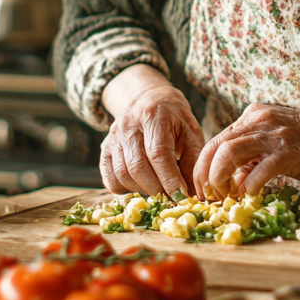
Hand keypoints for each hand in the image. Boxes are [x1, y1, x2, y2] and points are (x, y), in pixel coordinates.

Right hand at [99, 65, 203, 195]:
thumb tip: (194, 194)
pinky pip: (110, 178)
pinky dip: (125, 189)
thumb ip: (193, 162)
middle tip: (171, 198)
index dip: (169, 178)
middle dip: (156, 188)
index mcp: (154, 116)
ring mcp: (113, 137)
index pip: (158, 152)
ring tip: (158, 191)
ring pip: (122, 174)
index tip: (181, 196)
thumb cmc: (174, 120)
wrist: (148, 101)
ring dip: (142, 190)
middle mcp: (128, 124)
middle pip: (138, 166)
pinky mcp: (105, 149)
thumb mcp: (191, 133)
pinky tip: (141, 186)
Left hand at [191, 103, 299, 199]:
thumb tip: (228, 181)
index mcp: (252, 116)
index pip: (215, 140)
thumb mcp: (271, 143)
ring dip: (220, 178)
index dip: (203, 167)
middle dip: (205, 175)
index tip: (203, 189)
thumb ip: (249, 156)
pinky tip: (249, 195)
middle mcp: (259, 120)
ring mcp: (274, 135)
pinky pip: (260, 169)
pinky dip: (249, 185)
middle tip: (208, 197)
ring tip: (224, 197)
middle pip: (216, 146)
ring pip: (230, 153)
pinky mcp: (290, 152)